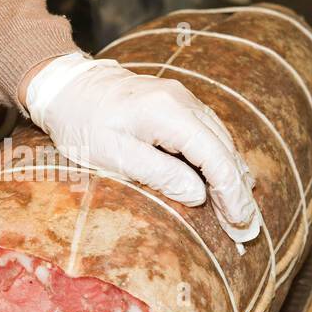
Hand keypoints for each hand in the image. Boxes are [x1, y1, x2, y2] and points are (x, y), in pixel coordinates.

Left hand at [20, 54, 256, 232]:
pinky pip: (208, 132)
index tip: (240, 220)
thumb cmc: (82, 123)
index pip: (215, 157)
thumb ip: (158, 173)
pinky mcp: (176, 102)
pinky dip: (219, 158)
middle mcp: (183, 100)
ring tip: (238, 209)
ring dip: (231, 175)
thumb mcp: (113, 154)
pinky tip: (223, 178)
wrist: (66, 86)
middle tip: (245, 225)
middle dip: (237, 189)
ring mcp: (182, 98)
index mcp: (168, 113)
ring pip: (220, 140)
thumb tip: (198, 194)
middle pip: (224, 149)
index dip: (231, 192)